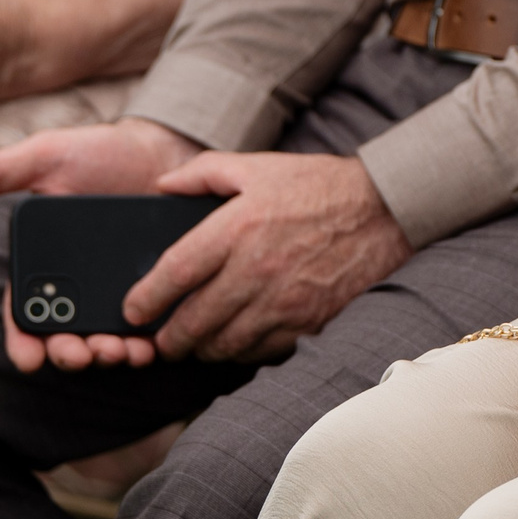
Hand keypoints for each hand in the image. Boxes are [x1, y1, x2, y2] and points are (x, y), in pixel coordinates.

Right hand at [0, 119, 203, 372]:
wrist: (163, 149)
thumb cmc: (100, 153)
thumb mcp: (47, 157)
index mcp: (43, 264)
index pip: (24, 313)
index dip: (22, 342)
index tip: (29, 360)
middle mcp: (77, 286)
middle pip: (65, 334)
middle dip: (69, 354)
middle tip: (81, 355)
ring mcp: (117, 292)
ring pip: (105, 338)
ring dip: (107, 355)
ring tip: (119, 353)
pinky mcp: (156, 291)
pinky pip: (148, 327)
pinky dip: (145, 343)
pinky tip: (150, 347)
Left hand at [106, 152, 412, 364]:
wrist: (385, 209)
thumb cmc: (318, 185)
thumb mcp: (258, 166)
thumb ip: (203, 172)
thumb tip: (161, 187)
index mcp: (236, 228)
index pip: (173, 275)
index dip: (143, 300)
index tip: (132, 311)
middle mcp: (255, 269)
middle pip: (191, 322)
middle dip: (167, 338)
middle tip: (160, 338)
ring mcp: (282, 300)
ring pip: (222, 345)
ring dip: (201, 349)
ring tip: (194, 342)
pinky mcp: (307, 321)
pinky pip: (259, 351)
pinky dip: (240, 352)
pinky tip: (235, 341)